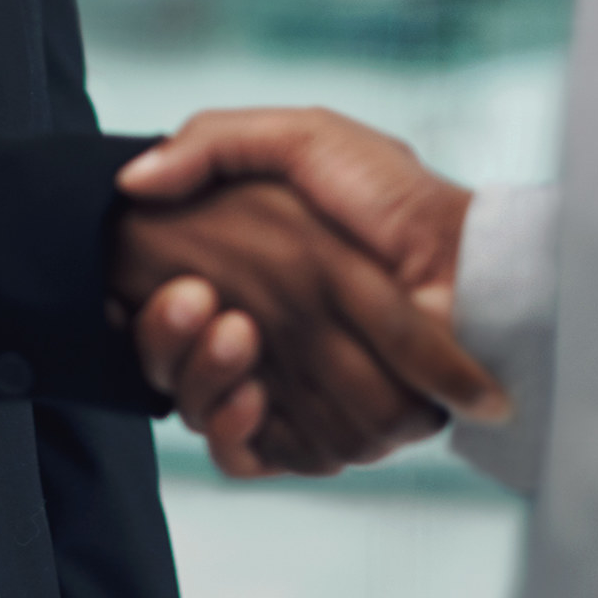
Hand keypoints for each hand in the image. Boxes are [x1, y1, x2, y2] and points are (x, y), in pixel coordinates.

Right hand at [110, 178, 495, 475]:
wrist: (466, 262)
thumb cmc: (392, 196)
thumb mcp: (303, 139)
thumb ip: (212, 143)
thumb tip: (131, 182)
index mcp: (243, 278)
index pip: (159, 314)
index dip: (145, 311)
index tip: (141, 287)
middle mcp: (256, 339)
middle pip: (171, 368)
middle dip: (166, 343)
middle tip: (195, 301)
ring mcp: (284, 392)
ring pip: (201, 411)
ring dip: (202, 380)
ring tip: (239, 333)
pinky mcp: (316, 435)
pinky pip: (248, 458)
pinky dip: (235, 433)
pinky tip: (253, 395)